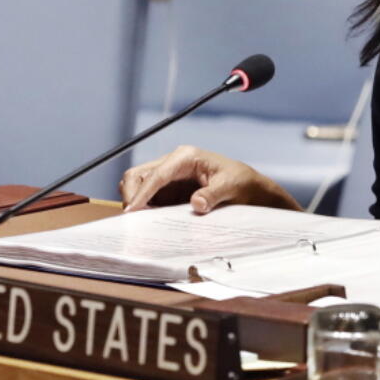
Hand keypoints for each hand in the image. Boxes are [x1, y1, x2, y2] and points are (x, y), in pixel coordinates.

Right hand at [119, 146, 300, 213]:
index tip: (132, 210)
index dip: (142, 193)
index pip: (156, 174)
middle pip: (137, 175)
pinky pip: (147, 198)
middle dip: (131, 195)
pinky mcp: (168, 190)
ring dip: (135, 202)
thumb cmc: (241, 181)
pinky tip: (147, 223)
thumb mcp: (230, 186)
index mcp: (185, 156)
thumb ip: (213, 194)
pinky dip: (142, 209)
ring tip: (139, 223)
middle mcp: (172, 163)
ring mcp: (168, 177)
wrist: (248, 188)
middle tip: (132, 219)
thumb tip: (197, 204)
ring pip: (137, 185)